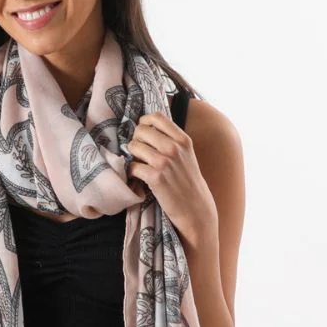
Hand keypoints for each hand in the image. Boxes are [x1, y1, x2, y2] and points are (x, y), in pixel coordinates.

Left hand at [126, 111, 217, 247]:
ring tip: (139, 165)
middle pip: (141, 130)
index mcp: (183, 139)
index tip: (142, 132)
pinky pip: (132, 167)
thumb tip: (147, 128)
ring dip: (132, 156)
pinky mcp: (155, 177)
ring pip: (133, 146)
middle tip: (139, 153)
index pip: (156, 117)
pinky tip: (138, 178)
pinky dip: (131, 172)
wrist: (195, 209)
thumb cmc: (188, 182)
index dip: (144, 122)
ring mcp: (164, 162)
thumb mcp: (186, 155)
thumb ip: (171, 141)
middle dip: (136, 140)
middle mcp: (174, 147)